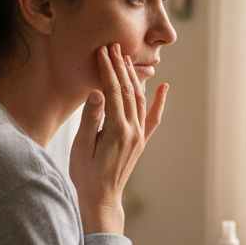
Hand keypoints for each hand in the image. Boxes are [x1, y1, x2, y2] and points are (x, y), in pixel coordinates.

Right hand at [70, 43, 169, 234]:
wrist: (102, 197)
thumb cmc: (86, 173)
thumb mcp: (81, 147)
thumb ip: (91, 119)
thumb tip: (97, 92)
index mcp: (116, 130)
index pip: (113, 91)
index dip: (108, 69)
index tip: (102, 51)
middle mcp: (132, 131)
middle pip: (129, 91)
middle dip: (121, 67)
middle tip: (113, 47)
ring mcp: (139, 136)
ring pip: (140, 100)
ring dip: (134, 77)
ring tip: (126, 58)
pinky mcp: (141, 141)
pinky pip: (153, 118)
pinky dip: (159, 101)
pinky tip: (163, 86)